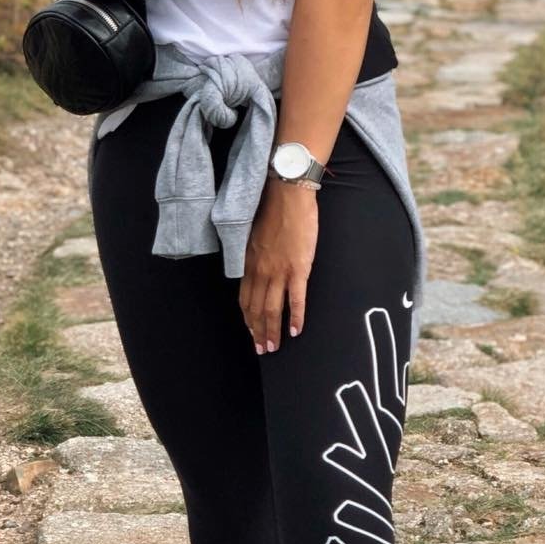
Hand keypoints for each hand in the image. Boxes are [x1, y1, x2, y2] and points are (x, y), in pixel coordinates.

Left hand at [241, 180, 318, 351]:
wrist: (287, 194)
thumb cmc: (272, 210)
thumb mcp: (254, 235)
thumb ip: (253, 255)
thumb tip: (254, 267)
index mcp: (249, 263)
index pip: (245, 299)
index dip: (248, 319)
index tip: (251, 333)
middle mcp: (261, 271)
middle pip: (256, 309)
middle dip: (258, 332)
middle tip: (263, 349)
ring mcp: (279, 271)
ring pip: (272, 309)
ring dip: (272, 331)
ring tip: (275, 347)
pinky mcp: (299, 268)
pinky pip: (296, 299)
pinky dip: (296, 317)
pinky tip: (297, 330)